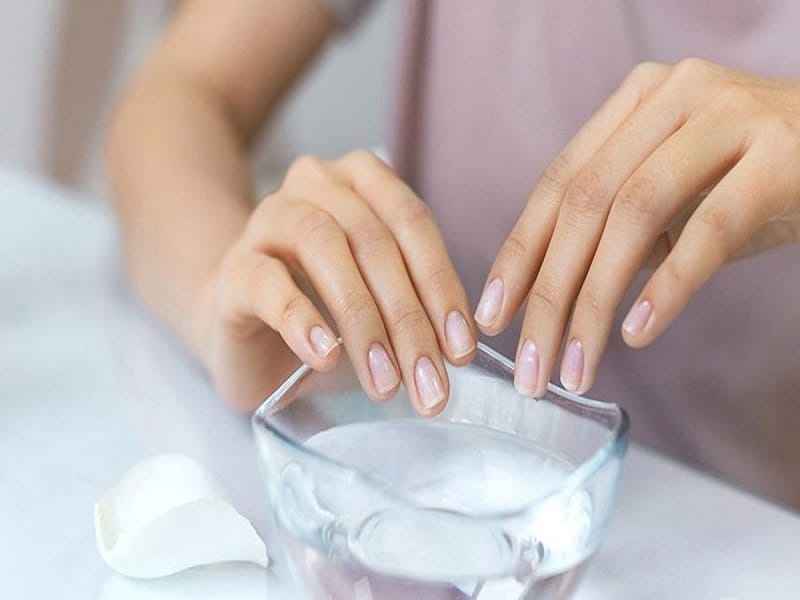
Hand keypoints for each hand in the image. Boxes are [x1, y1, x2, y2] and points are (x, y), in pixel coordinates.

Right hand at [202, 151, 475, 412]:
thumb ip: (417, 307)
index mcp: (362, 182)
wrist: (249, 331)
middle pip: (373, 240)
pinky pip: (267, 282)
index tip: (461, 349)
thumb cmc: (326, 313)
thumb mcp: (381, 303)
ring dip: (362, 321)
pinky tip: (326, 355)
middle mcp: (315, 185)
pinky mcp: (235, 267)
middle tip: (428, 381)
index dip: (442, 284)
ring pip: (324, 249)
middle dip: (408, 317)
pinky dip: (301, 320)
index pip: (412, 222)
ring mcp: (268, 220)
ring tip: (384, 380)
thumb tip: (458, 350)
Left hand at [477, 58, 799, 395]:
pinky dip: (667, 286)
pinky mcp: (781, 158)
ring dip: (595, 303)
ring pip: (633, 215)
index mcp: (638, 103)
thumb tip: (550, 293)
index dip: (519, 253)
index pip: (559, 183)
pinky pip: (709, 229)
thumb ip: (619, 227)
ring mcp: (728, 119)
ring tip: (575, 367)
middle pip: (585, 204)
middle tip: (529, 365)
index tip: (491, 317)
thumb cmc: (760, 178)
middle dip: (548, 293)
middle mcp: (674, 97)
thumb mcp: (678, 194)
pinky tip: (638, 332)